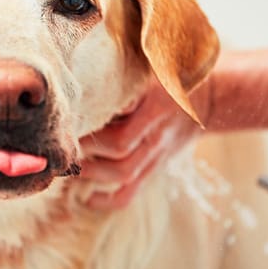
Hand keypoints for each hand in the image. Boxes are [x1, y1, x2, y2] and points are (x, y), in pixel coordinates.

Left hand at [79, 78, 204, 209]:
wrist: (206, 100)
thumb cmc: (169, 77)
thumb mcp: (153, 66)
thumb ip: (126, 73)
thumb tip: (86, 73)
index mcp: (156, 102)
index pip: (124, 111)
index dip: (93, 121)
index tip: (69, 117)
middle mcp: (156, 130)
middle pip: (119, 147)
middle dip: (86, 147)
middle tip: (61, 140)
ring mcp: (156, 153)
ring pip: (123, 173)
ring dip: (91, 171)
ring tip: (68, 162)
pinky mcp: (154, 168)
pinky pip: (131, 193)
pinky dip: (108, 201)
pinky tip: (87, 198)